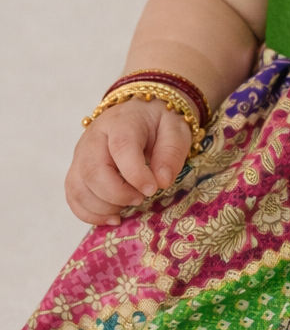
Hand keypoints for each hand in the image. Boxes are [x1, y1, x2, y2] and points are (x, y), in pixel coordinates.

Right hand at [65, 100, 191, 225]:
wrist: (139, 112)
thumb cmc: (157, 121)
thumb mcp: (175, 129)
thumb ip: (171, 152)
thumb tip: (162, 181)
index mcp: (121, 122)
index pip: (121, 148)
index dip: (135, 174)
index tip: (152, 189)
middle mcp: (94, 137)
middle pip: (93, 171)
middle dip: (117, 194)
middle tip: (140, 199)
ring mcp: (81, 155)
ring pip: (78, 187)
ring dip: (102, 207)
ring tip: (127, 208)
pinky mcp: (77, 170)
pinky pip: (73, 196)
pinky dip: (89, 213)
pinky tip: (112, 217)